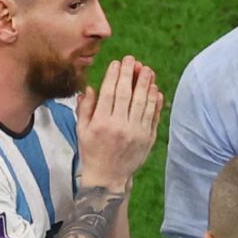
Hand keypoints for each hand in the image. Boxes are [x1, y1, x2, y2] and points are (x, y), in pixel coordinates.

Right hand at [76, 55, 163, 191]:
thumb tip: (90, 88)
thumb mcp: (81, 130)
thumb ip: (85, 108)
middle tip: (133, 60)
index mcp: (101, 123)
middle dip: (130, 74)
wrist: (108, 177)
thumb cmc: (92, 151)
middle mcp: (120, 126)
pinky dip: (156, 102)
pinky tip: (155, 90)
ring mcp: (136, 132)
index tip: (117, 62)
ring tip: (147, 70)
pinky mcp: (148, 138)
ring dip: (146, 84)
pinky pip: (154, 116)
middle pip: (127, 95)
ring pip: (143, 103)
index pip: (109, 93)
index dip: (114, 75)